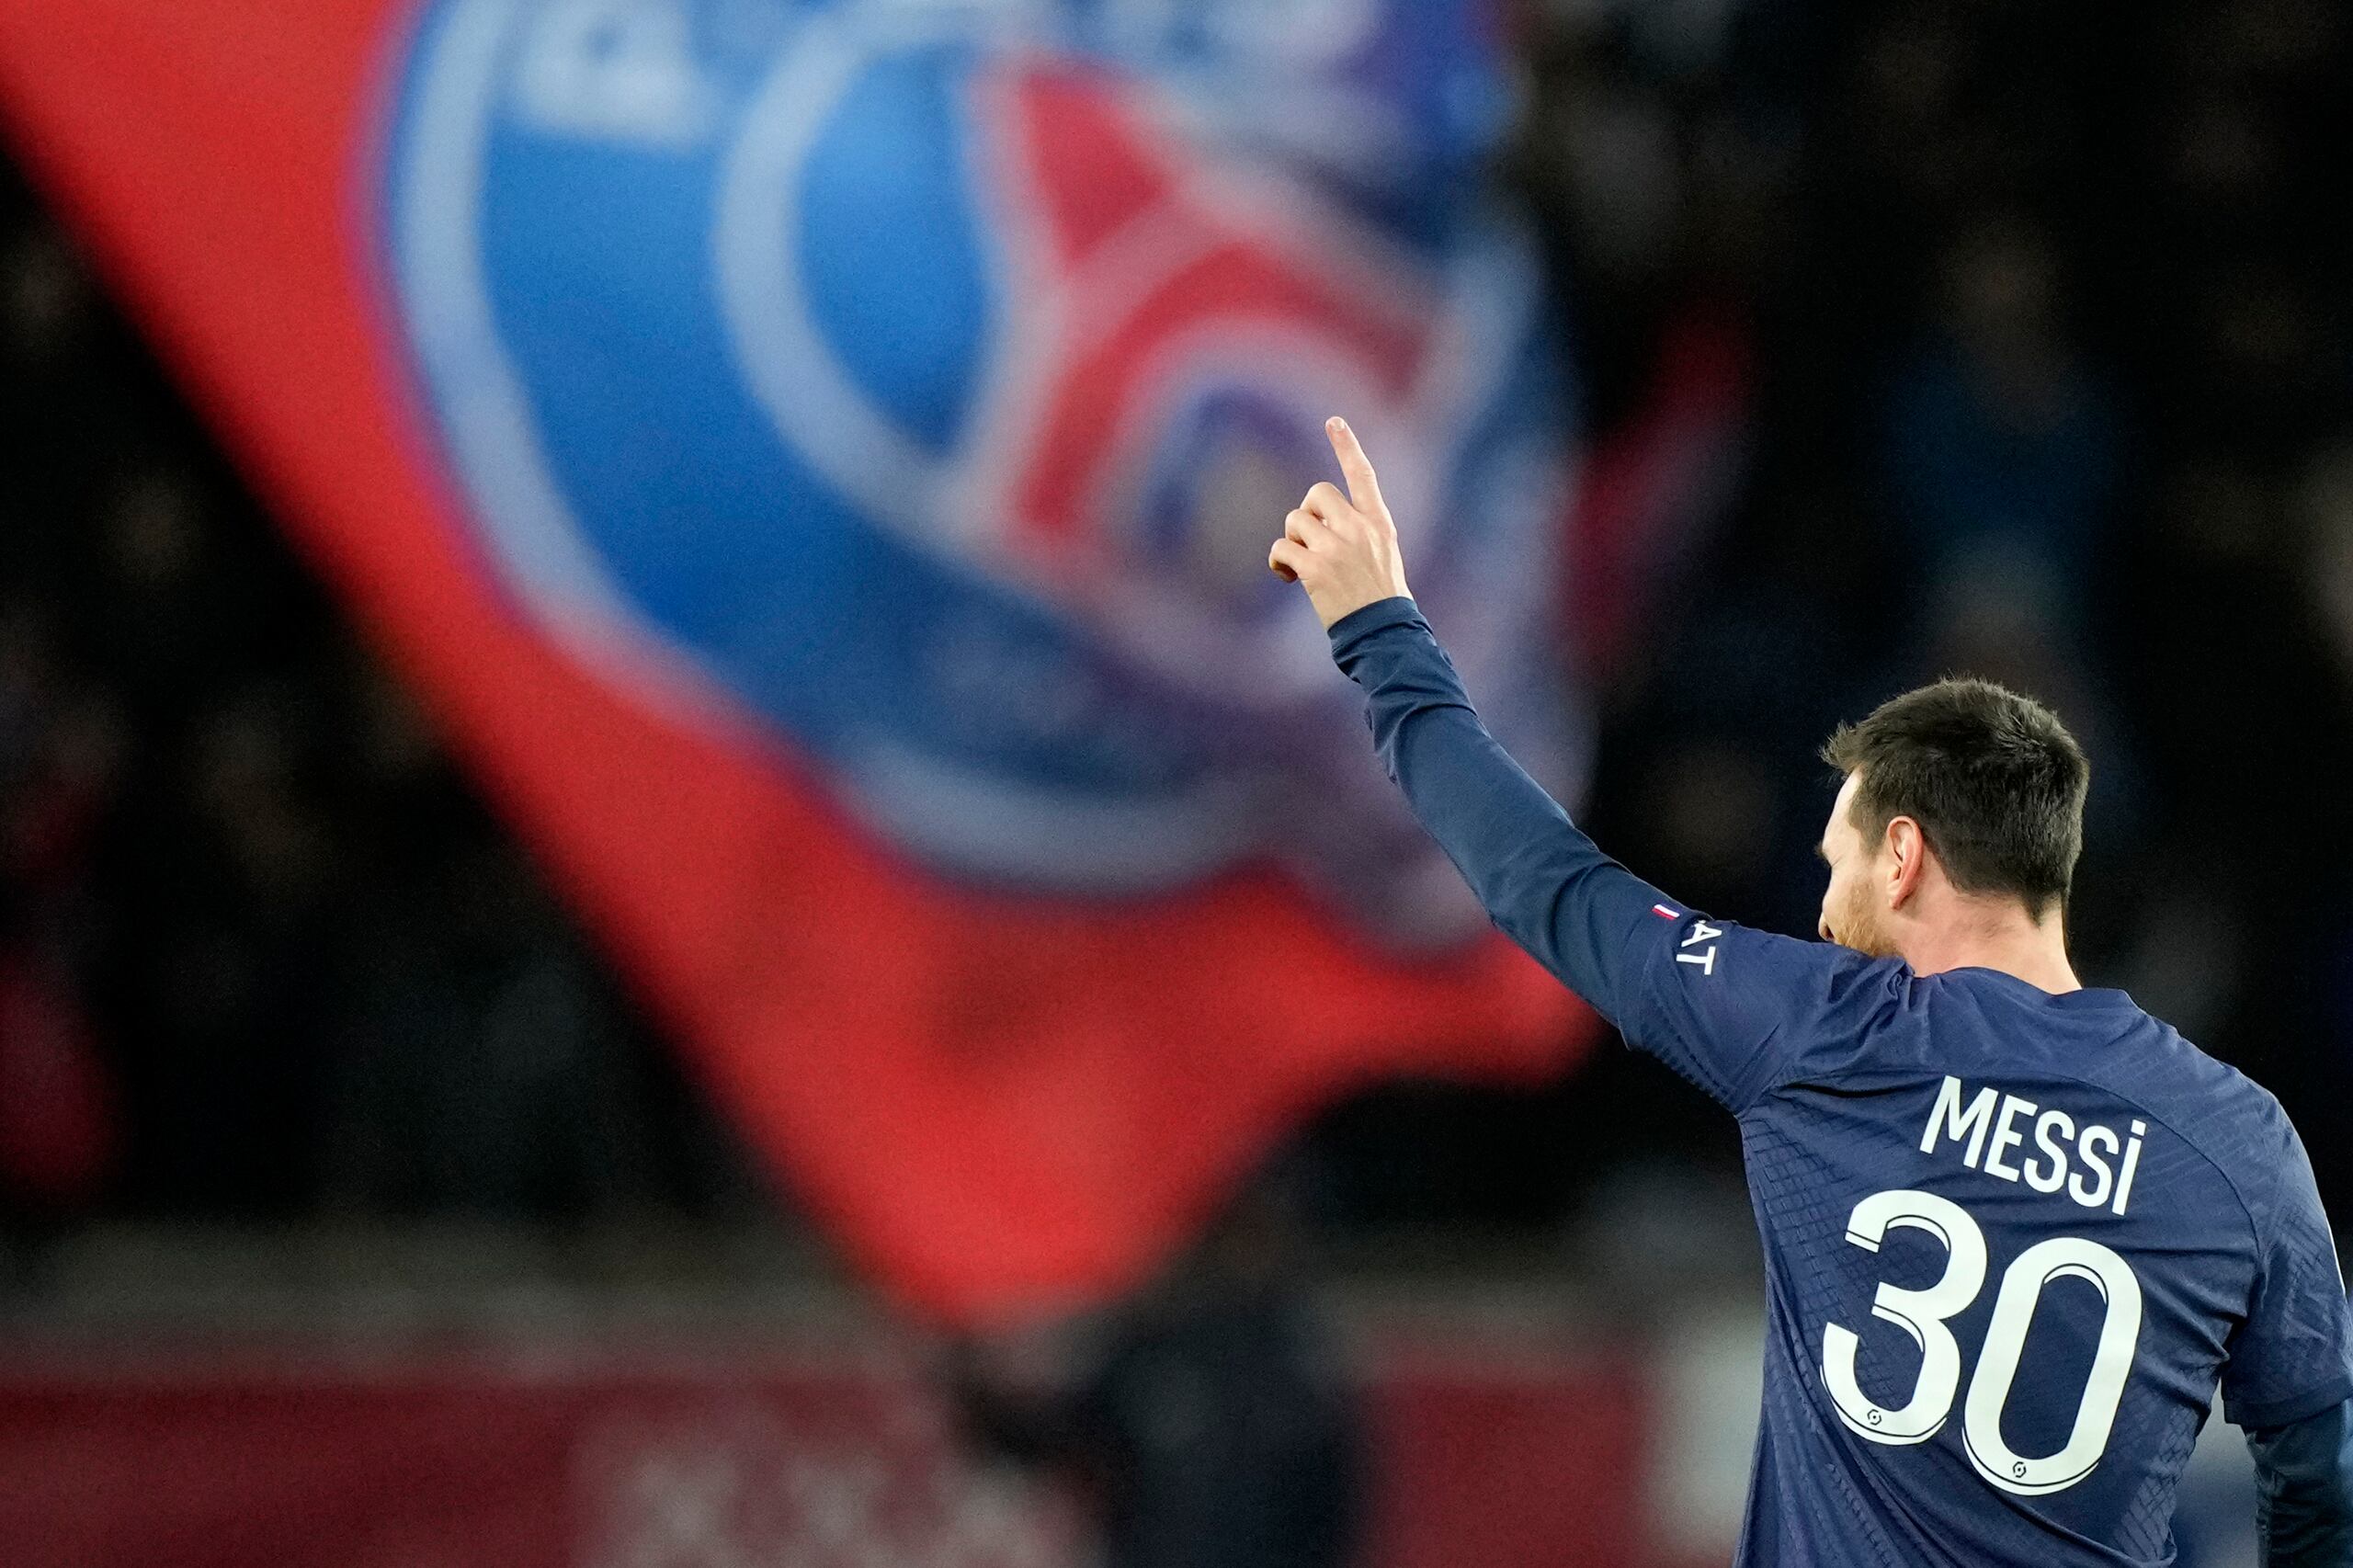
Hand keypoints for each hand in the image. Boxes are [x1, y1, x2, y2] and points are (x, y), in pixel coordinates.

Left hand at [1268, 417, 1411, 629]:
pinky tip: (1287, 576)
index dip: (1347, 445)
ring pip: (1295, 519)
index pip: (1362, 475)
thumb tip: (1318, 522)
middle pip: (1317, 492)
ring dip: (1292, 539)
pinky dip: (1277, 561)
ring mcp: (1337, 548)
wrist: (1385, 633)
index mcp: (1378, 523)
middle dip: (1306, 512)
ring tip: (1300, 564)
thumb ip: (1359, 531)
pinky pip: (1282, 547)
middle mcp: (1359, 529)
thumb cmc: (1381, 598)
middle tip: (1311, 541)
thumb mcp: (1384, 555)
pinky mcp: (1316, 569)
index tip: (1333, 422)